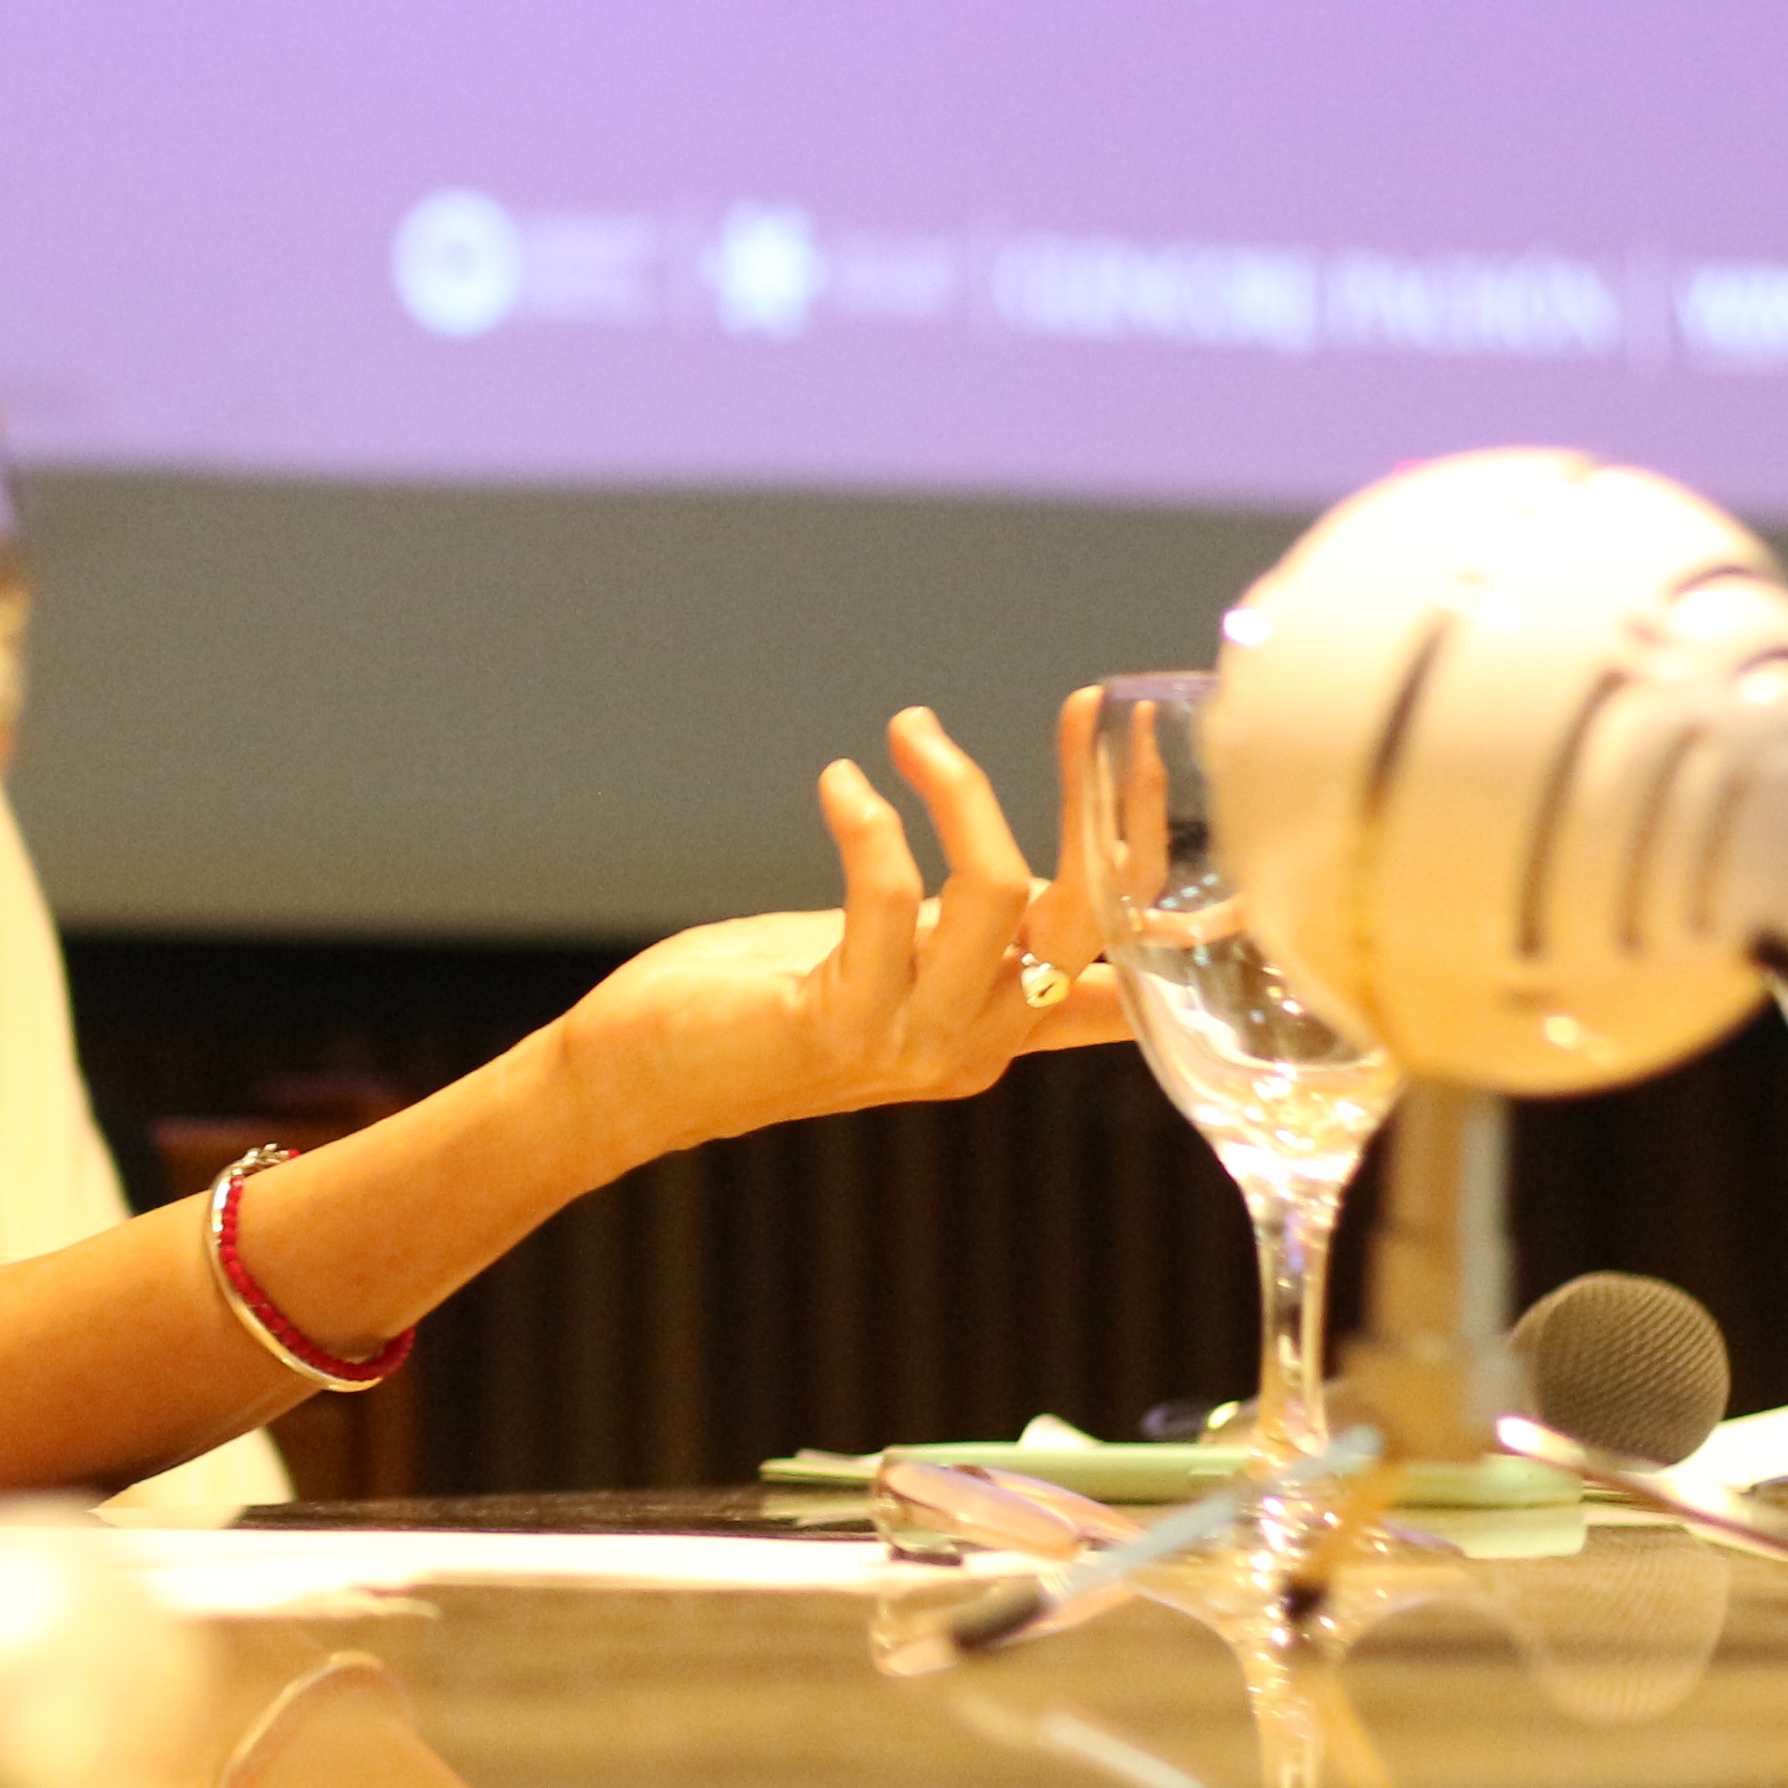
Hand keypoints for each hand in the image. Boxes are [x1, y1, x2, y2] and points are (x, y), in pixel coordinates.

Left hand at [542, 707, 1122, 1166]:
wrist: (633, 1079)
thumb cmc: (752, 1003)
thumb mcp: (883, 961)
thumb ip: (963, 936)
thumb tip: (1037, 883)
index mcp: (1004, 1026)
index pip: (1131, 956)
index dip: (1154, 855)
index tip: (1147, 748)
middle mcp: (979, 1043)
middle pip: (1092, 916)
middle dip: (1101, 802)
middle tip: (1084, 709)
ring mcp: (915, 1041)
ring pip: (998, 892)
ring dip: (960, 789)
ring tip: (910, 728)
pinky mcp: (840, 1024)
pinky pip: (887, 897)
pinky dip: (871, 821)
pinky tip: (841, 781)